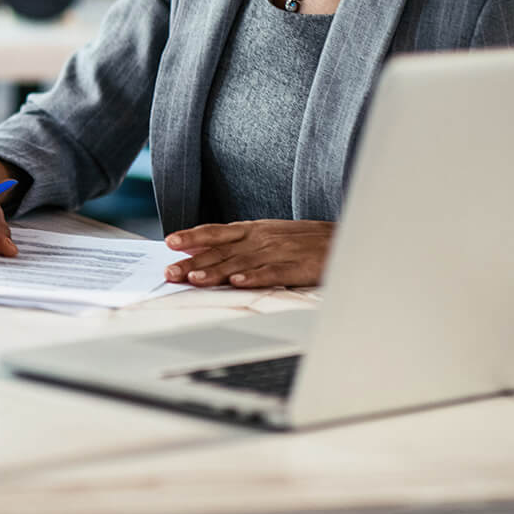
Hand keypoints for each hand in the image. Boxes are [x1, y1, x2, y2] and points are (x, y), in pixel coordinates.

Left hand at [163, 219, 334, 288]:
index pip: (215, 232)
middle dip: (193, 262)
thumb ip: (235, 242)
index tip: (169, 243)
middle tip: (170, 272)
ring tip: (195, 280)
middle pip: (220, 251)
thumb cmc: (302, 240)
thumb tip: (201, 249)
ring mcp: (278, 252)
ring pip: (240, 263)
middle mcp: (260, 239)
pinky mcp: (296, 267)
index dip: (192, 237)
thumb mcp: (266, 234)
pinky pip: (272, 273)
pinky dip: (254, 278)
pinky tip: (238, 283)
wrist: (344, 239)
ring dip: (216, 272)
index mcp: (252, 230)